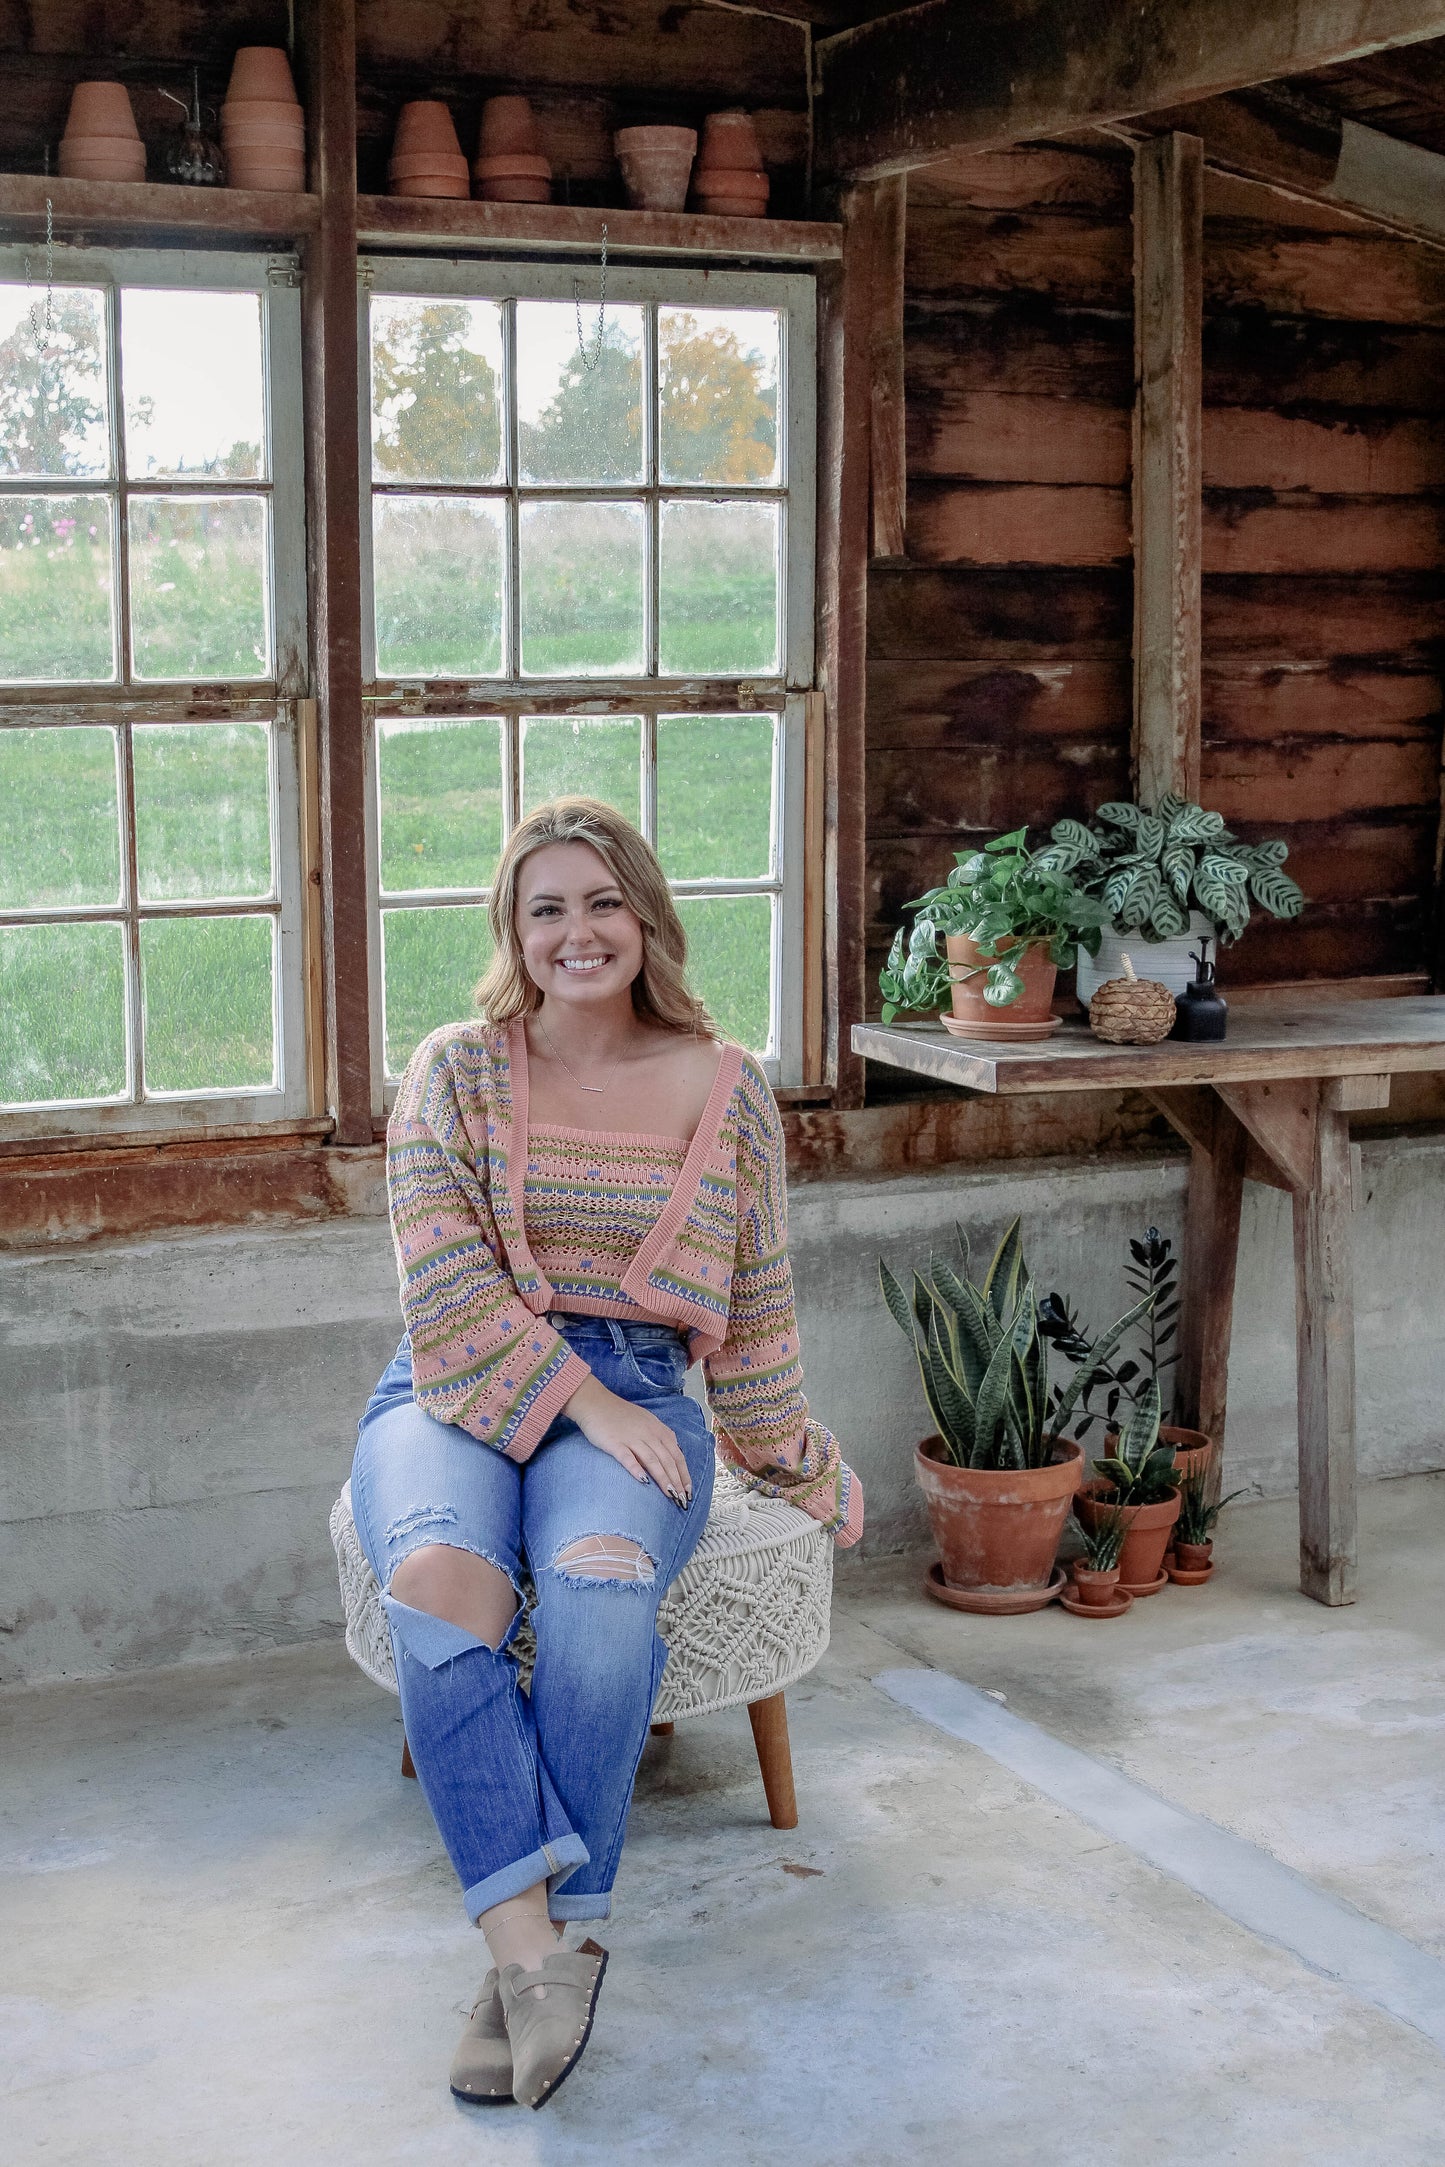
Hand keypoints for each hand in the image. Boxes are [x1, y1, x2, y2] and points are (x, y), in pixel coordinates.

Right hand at [564, 1373, 692, 1504]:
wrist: (595, 1402)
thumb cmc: (620, 1414)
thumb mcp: (647, 1420)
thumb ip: (660, 1435)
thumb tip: (674, 1450)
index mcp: (658, 1429)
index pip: (677, 1455)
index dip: (684, 1474)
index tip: (688, 1491)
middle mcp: (648, 1434)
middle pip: (667, 1460)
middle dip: (677, 1481)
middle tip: (683, 1500)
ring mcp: (632, 1438)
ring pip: (652, 1460)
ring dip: (663, 1479)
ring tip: (670, 1495)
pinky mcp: (614, 1443)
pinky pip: (627, 1457)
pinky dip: (636, 1469)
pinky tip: (644, 1481)